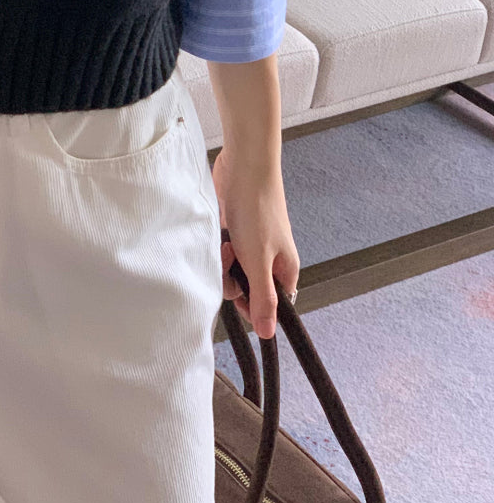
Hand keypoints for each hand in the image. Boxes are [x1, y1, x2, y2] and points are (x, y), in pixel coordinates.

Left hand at [209, 146, 299, 338]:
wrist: (244, 167)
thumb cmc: (257, 211)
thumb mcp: (259, 261)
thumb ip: (263, 299)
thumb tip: (269, 335)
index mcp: (285, 270)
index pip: (272, 306)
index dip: (252, 307)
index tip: (239, 295)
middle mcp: (269, 259)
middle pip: (247, 290)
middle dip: (232, 280)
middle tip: (229, 260)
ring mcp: (250, 245)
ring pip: (232, 271)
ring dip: (223, 262)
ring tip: (224, 243)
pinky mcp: (233, 231)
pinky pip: (222, 252)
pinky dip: (217, 248)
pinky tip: (218, 235)